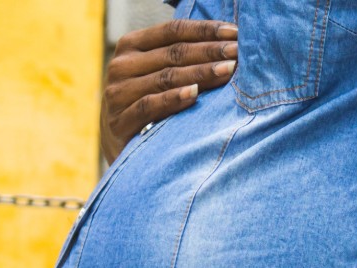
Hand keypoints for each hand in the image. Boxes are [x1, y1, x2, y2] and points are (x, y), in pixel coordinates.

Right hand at [101, 19, 238, 162]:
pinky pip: (149, 105)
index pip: (173, 31)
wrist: (121, 148)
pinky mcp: (120, 121)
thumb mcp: (158, 76)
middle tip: (238, 52)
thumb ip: (180, 59)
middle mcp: (121, 65)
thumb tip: (229, 45)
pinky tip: (195, 94)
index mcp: (131, 46)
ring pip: (165, 77)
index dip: (205, 30)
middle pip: (173, 53)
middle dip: (210, 51)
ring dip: (200, 73)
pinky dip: (173, 98)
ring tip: (228, 70)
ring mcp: (118, 93)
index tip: (235, 33)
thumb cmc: (148, 105)